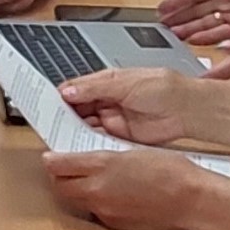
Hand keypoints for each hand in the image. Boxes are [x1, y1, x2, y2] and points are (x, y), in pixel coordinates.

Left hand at [42, 146, 203, 229]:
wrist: (190, 200)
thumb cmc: (171, 171)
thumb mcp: (134, 151)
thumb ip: (105, 154)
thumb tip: (86, 157)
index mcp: (104, 167)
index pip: (60, 166)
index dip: (53, 159)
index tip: (52, 155)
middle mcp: (98, 192)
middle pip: (61, 186)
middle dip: (59, 176)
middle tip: (65, 165)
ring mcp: (104, 212)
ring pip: (77, 199)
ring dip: (76, 188)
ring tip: (91, 176)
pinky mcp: (113, 225)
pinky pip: (94, 211)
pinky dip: (95, 200)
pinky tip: (112, 191)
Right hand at [58, 67, 190, 144]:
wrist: (185, 108)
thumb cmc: (162, 87)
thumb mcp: (125, 83)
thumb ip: (95, 87)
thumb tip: (68, 90)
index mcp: (108, 82)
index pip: (77, 89)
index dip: (61, 96)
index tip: (44, 103)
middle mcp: (108, 101)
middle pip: (78, 109)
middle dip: (63, 116)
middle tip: (47, 123)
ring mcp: (113, 119)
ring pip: (85, 126)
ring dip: (73, 130)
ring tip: (58, 136)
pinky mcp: (120, 136)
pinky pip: (98, 140)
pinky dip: (87, 143)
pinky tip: (77, 146)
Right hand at [158, 0, 229, 43]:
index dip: (177, 0)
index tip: (161, 7)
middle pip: (196, 10)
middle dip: (178, 17)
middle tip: (160, 25)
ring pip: (205, 23)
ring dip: (189, 29)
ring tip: (173, 35)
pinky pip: (220, 33)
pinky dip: (207, 37)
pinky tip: (195, 41)